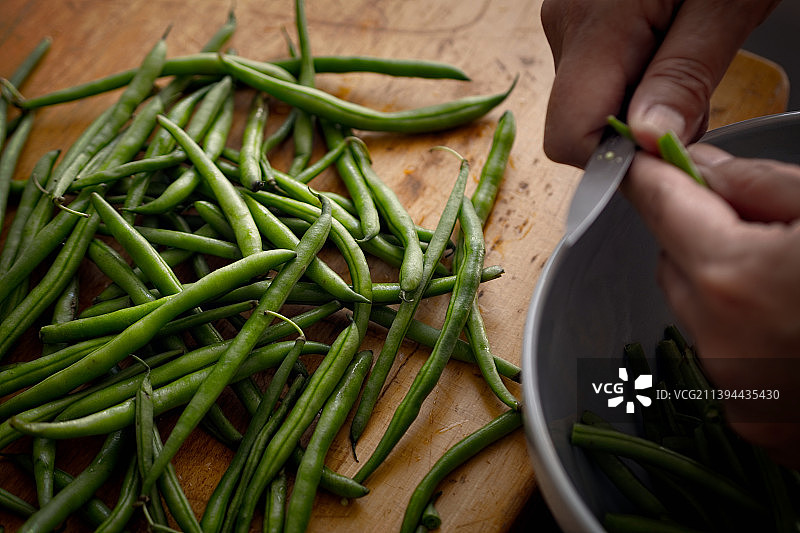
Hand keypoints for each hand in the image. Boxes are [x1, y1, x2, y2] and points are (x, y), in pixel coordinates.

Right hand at [540, 0, 778, 166]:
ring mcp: (567, 15)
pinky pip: (594, 68)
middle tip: (696, 97)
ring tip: (688, 55)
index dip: (616, 160)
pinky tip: (667, 42)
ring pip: (587, 96)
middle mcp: (566, 23)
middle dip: (634, 130)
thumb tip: (648, 141)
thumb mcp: (729, 2)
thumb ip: (685, 75)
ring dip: (637, 101)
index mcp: (598, 23)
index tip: (667, 155)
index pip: (570, 134)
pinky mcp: (576, 11)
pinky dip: (631, 75)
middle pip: (578, 119)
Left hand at [622, 143, 799, 465]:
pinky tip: (797, 326)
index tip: (646, 161)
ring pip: (698, 313)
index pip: (660, 206)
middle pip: (674, 263)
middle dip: (698, 233)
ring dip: (723, 286)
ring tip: (792, 281)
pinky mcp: (759, 424)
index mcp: (734, 277)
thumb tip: (706, 170)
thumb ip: (761, 184)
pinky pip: (727, 358)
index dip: (651, 176)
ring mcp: (739, 391)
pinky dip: (746, 333)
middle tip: (756, 221)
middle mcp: (720, 341)